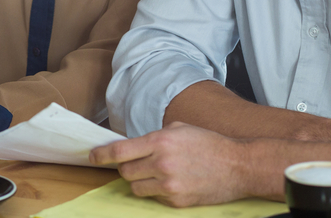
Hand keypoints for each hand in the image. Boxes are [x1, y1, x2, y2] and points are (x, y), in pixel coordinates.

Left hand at [90, 122, 251, 206]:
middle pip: (124, 172)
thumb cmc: (209, 144)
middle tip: (134, 164)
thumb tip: (133, 145)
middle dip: (125, 168)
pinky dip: (156, 190)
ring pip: (135, 187)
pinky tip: (170, 182)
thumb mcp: (178, 129)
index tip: (92, 156)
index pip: (120, 151)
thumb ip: (153, 136)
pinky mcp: (177, 201)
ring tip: (154, 173)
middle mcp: (162, 163)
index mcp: (160, 141)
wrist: (238, 166)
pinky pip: (154, 197)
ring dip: (139, 181)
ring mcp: (169, 185)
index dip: (101, 155)